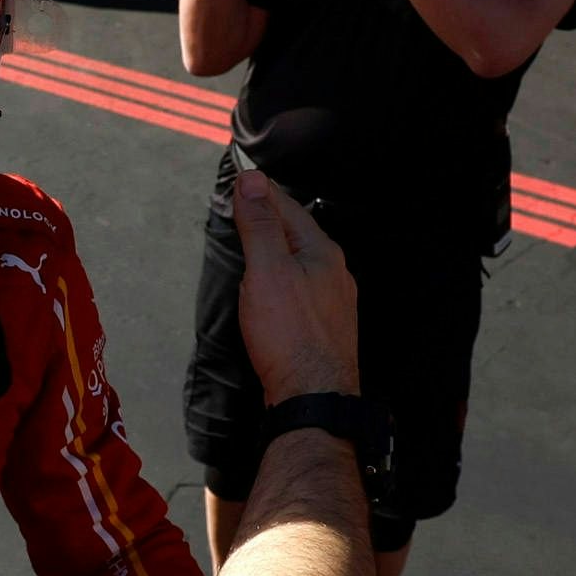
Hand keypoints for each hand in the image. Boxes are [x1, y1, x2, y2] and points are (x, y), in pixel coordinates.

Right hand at [230, 169, 356, 399]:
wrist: (313, 397)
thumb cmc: (289, 335)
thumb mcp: (266, 270)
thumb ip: (259, 225)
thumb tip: (253, 181)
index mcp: (323, 252)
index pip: (288, 207)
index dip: (261, 192)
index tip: (241, 178)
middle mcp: (335, 273)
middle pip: (297, 233)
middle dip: (270, 218)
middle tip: (242, 206)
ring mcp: (334, 301)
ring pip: (301, 262)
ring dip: (276, 249)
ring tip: (253, 243)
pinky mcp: (325, 327)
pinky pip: (302, 288)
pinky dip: (283, 277)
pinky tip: (272, 289)